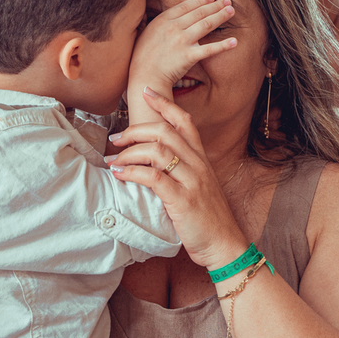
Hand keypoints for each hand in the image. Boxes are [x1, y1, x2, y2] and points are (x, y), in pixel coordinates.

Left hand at [108, 88, 249, 269]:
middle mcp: (198, 165)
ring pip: (158, 151)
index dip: (165, 104)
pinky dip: (132, 173)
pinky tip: (120, 176)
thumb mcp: (198, 187)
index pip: (184, 122)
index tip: (145, 92)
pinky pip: (154, 178)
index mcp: (201, 159)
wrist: (225, 246)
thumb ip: (180, 171)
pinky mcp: (183, 200)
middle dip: (135, 130)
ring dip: (129, 153)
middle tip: (116, 139)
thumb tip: (152, 161)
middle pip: (165, 132)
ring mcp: (192, 182)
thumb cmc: (207, 219)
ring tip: (113, 161)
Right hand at [129, 0, 237, 96]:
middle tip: (228, 0)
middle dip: (215, 5)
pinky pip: (210, 49)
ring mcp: (182, 41)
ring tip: (232, 11)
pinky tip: (234, 41)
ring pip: (206, 24)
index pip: (186, 6)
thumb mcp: (145, 33)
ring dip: (221, 16)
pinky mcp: (189, 56)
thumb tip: (166, 17)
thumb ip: (158, 23)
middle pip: (199, 13)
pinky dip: (223, 45)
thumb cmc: (142, 57)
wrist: (144, 77)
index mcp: (163, 20)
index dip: (200, 0)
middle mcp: (173, 27)